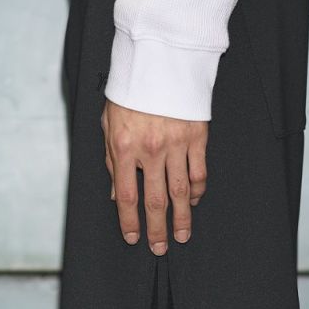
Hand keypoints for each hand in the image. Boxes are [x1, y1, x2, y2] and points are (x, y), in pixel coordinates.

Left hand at [101, 99, 207, 253]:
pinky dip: (197, 190)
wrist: (159, 61)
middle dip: (158, 228)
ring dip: (182, 217)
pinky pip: (199, 172)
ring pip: (180, 191)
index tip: (133, 238)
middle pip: (155, 200)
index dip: (130, 222)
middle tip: (161, 247)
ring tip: (182, 234)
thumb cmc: (131, 92)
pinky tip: (194, 200)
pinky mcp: (197, 136)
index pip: (128, 196)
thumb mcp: (110, 124)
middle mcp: (151, 150)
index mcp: (125, 148)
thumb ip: (112, 162)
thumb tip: (117, 194)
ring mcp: (177, 144)